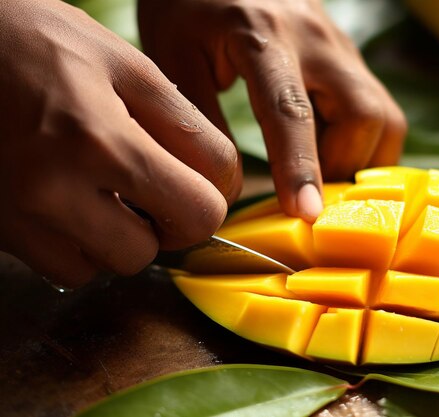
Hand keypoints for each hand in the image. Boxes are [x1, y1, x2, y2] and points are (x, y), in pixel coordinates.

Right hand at [0, 0, 239, 287]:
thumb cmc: (42, 46)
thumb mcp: (126, 65)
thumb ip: (184, 123)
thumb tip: (222, 183)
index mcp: (102, 139)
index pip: (204, 206)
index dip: (218, 189)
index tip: (203, 176)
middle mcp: (58, 188)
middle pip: (165, 245)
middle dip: (173, 216)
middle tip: (155, 181)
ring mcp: (25, 217)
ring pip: (120, 264)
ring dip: (128, 233)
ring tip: (106, 185)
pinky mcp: (5, 234)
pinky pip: (74, 269)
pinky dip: (86, 245)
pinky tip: (74, 201)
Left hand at [137, 0, 406, 220]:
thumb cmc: (189, 6)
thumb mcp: (175, 58)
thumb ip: (202, 122)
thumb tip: (233, 186)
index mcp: (262, 37)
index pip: (291, 111)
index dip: (301, 167)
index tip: (307, 214)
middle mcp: (316, 39)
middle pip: (367, 114)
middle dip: (346, 165)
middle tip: (308, 189)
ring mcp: (340, 46)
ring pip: (383, 115)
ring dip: (360, 157)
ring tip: (318, 172)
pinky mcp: (348, 56)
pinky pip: (375, 108)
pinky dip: (361, 142)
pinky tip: (327, 150)